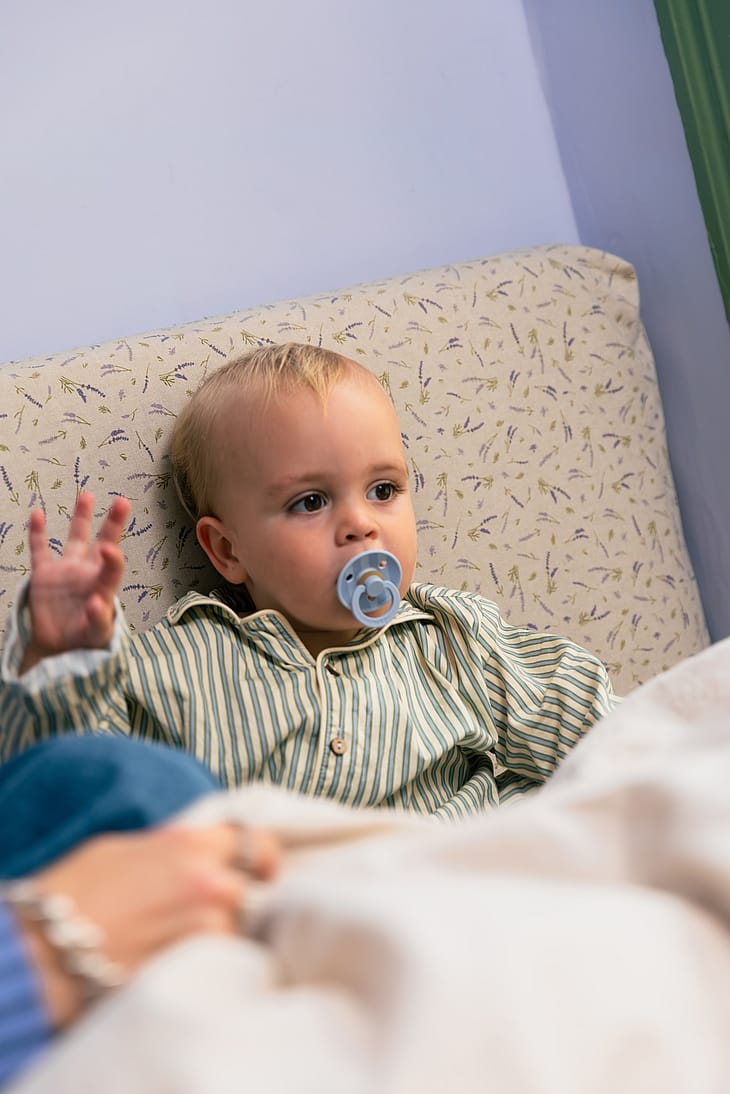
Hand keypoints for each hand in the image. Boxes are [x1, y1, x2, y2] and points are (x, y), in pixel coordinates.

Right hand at [21, 493, 131, 672]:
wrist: (59, 648)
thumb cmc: (85, 642)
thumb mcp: (96, 636)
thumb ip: (99, 621)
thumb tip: (97, 603)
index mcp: (103, 586)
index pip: (113, 566)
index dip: (112, 557)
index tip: (108, 549)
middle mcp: (87, 573)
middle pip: (103, 541)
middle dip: (113, 522)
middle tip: (122, 501)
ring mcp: (66, 571)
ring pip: (75, 538)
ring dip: (81, 517)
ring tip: (87, 495)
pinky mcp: (44, 576)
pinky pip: (40, 550)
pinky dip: (38, 533)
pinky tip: (38, 514)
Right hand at [21, 822, 278, 1027]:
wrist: (45, 949)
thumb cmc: (72, 894)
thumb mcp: (121, 848)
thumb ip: (169, 848)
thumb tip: (193, 854)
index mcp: (188, 844)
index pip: (254, 841)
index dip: (261, 858)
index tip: (261, 872)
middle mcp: (206, 880)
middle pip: (249, 890)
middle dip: (234, 901)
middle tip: (204, 913)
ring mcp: (203, 925)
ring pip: (234, 929)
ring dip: (216, 935)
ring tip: (176, 940)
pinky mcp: (195, 964)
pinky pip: (217, 960)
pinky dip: (203, 961)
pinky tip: (173, 959)